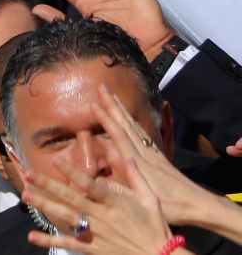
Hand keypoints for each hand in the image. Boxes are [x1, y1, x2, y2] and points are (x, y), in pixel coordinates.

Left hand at [19, 146, 171, 254]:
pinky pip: (70, 243)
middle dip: (49, 185)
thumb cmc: (156, 227)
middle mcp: (102, 216)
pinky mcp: (93, 249)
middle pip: (71, 198)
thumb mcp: (151, 200)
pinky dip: (50, 240)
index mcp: (115, 202)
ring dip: (45, 206)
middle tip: (29, 175)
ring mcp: (96, 233)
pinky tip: (32, 236)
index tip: (56, 161)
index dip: (73, 173)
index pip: (90, 185)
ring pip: (66, 217)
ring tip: (26, 196)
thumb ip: (137, 178)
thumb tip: (129, 157)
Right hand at [92, 85, 230, 230]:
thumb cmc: (170, 206)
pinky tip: (132, 121)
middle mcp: (146, 154)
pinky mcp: (160, 158)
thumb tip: (95, 176)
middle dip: (113, 106)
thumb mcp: (143, 200)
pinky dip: (135, 124)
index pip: (120, 136)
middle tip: (102, 88)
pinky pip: (145, 135)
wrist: (199, 205)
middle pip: (127, 126)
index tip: (94, 104)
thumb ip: (120, 187)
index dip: (107, 120)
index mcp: (139, 163)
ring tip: (114, 98)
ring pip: (135, 128)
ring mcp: (154, 154)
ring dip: (123, 111)